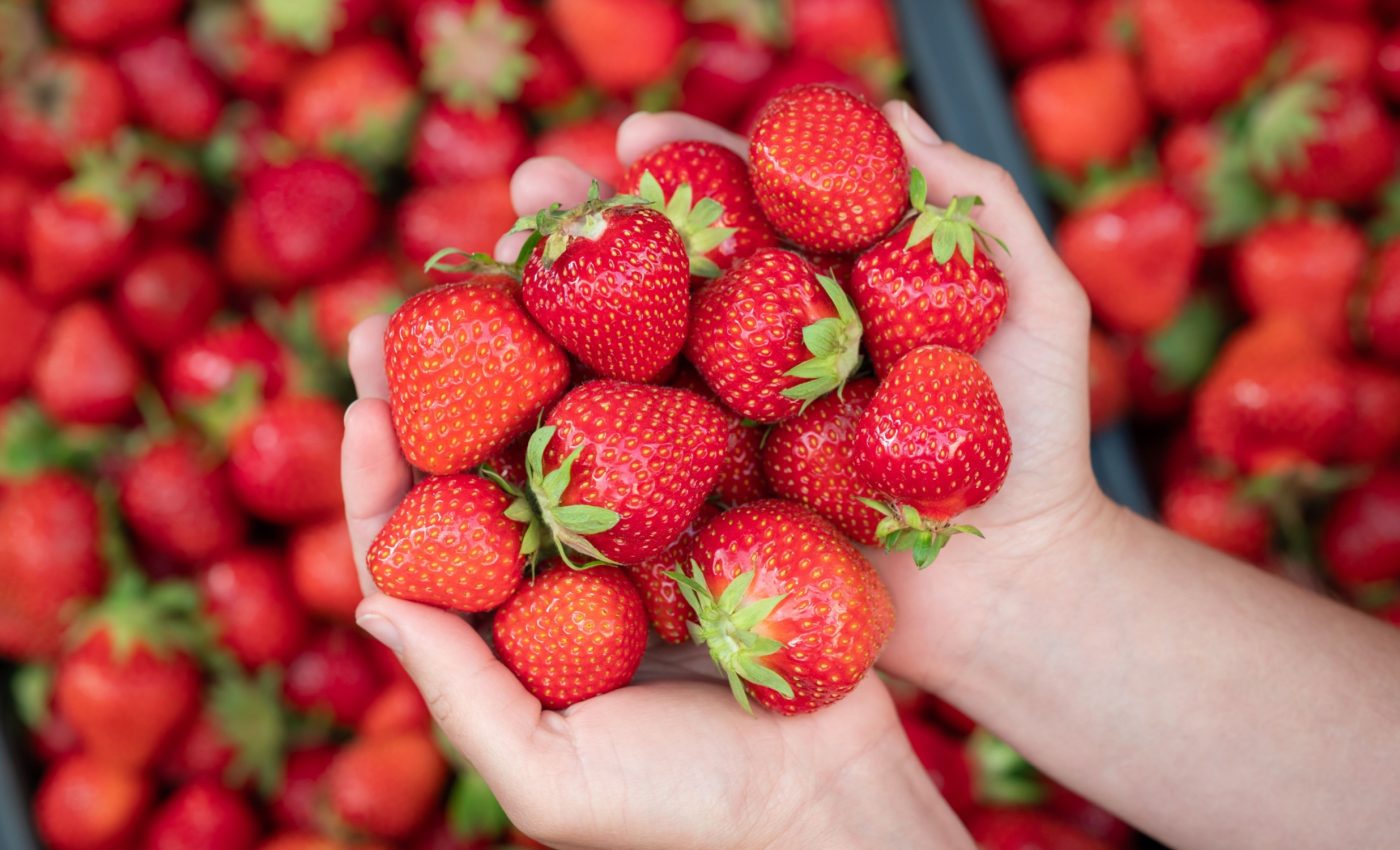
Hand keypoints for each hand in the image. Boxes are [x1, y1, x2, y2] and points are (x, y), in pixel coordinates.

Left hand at [340, 111, 973, 849]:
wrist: (827, 801)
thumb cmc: (682, 810)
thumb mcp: (550, 774)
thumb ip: (460, 693)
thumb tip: (367, 602)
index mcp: (508, 626)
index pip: (419, 543)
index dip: (378, 474)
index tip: (361, 404)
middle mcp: (565, 567)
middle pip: (485, 460)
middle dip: (438, 384)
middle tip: (400, 307)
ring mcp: (643, 530)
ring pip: (572, 421)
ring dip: (533, 350)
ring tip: (497, 271)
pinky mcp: (719, 504)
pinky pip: (668, 422)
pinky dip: (643, 363)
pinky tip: (621, 302)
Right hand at [493, 105, 1109, 698]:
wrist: (1022, 587)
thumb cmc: (1042, 446)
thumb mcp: (1039, 307)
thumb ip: (983, 207)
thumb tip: (893, 112)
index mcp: (824, 293)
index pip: (744, 210)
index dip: (690, 167)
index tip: (641, 136)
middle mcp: (762, 351)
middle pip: (663, 272)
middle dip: (589, 224)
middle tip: (532, 191)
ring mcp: (732, 425)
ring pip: (628, 353)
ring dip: (554, 307)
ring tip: (497, 263)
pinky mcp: (714, 499)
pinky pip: (633, 454)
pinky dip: (568, 418)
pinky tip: (514, 384)